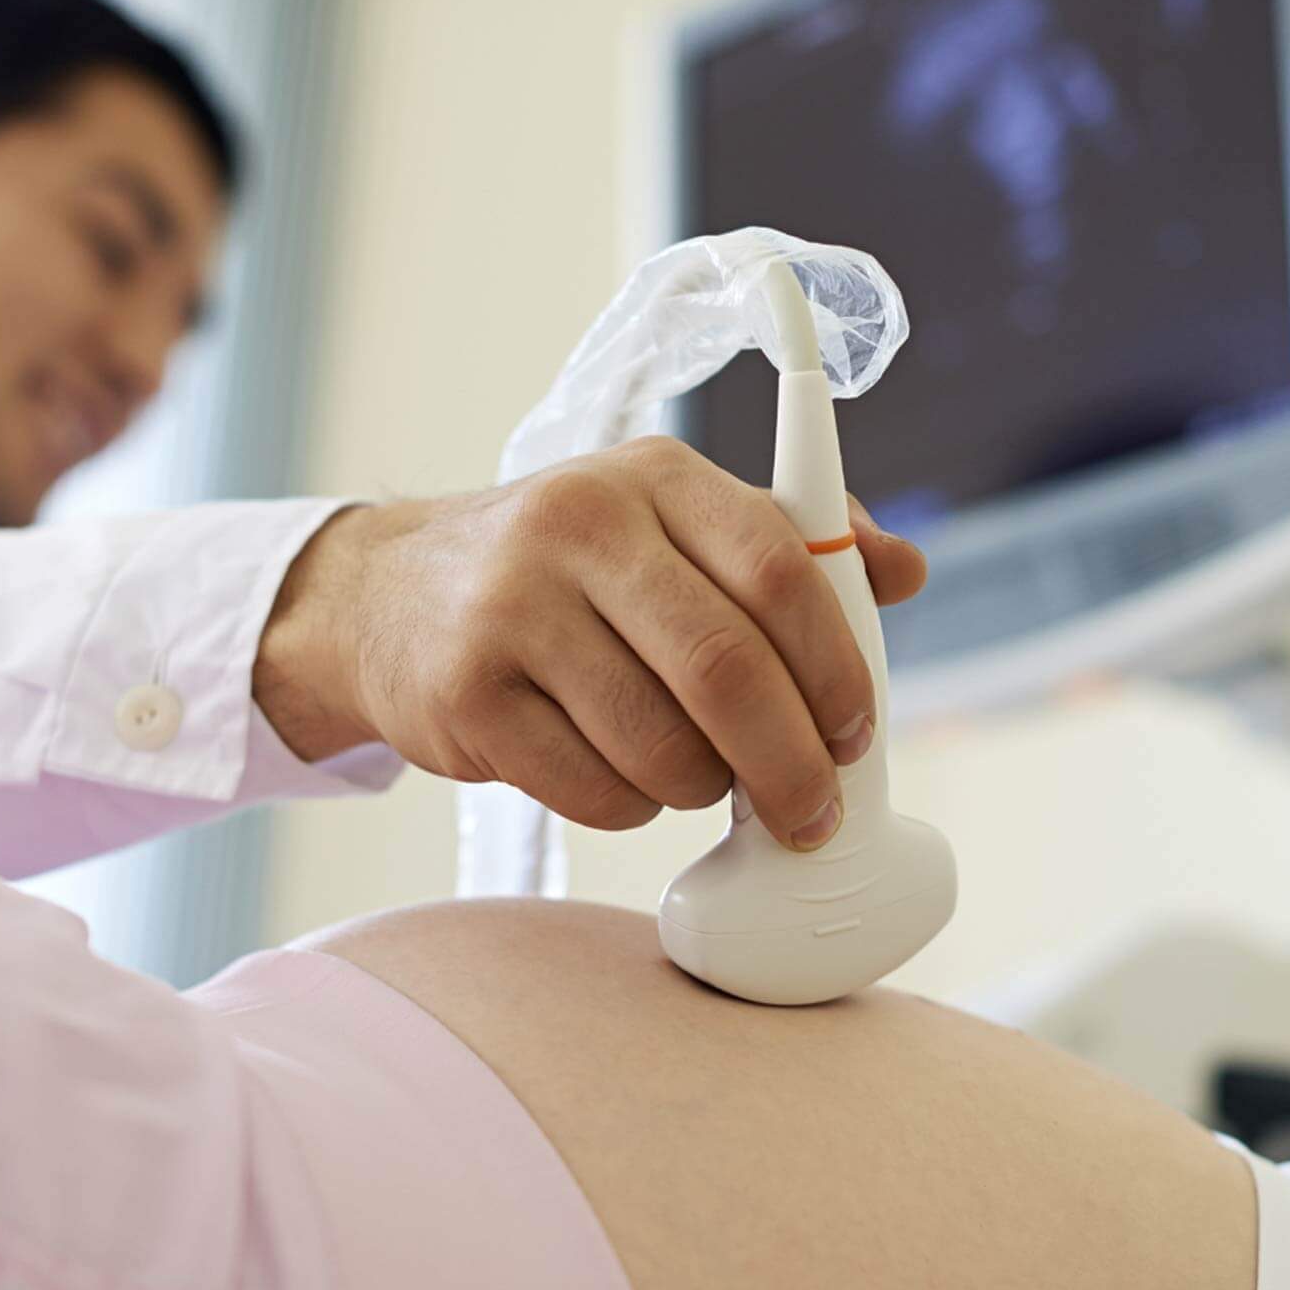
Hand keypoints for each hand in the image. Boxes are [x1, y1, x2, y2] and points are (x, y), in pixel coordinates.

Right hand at [256, 437, 927, 850]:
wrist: (386, 598)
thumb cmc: (569, 572)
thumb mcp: (671, 523)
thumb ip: (793, 542)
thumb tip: (903, 572)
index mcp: (656, 474)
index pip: (781, 567)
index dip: (837, 666)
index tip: (857, 731)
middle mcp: (579, 525)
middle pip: (727, 670)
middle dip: (791, 765)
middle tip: (811, 814)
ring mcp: (512, 610)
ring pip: (663, 746)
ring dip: (704, 791)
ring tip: (698, 778)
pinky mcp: (466, 695)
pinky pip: (594, 791)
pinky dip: (632, 807)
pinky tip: (621, 776)